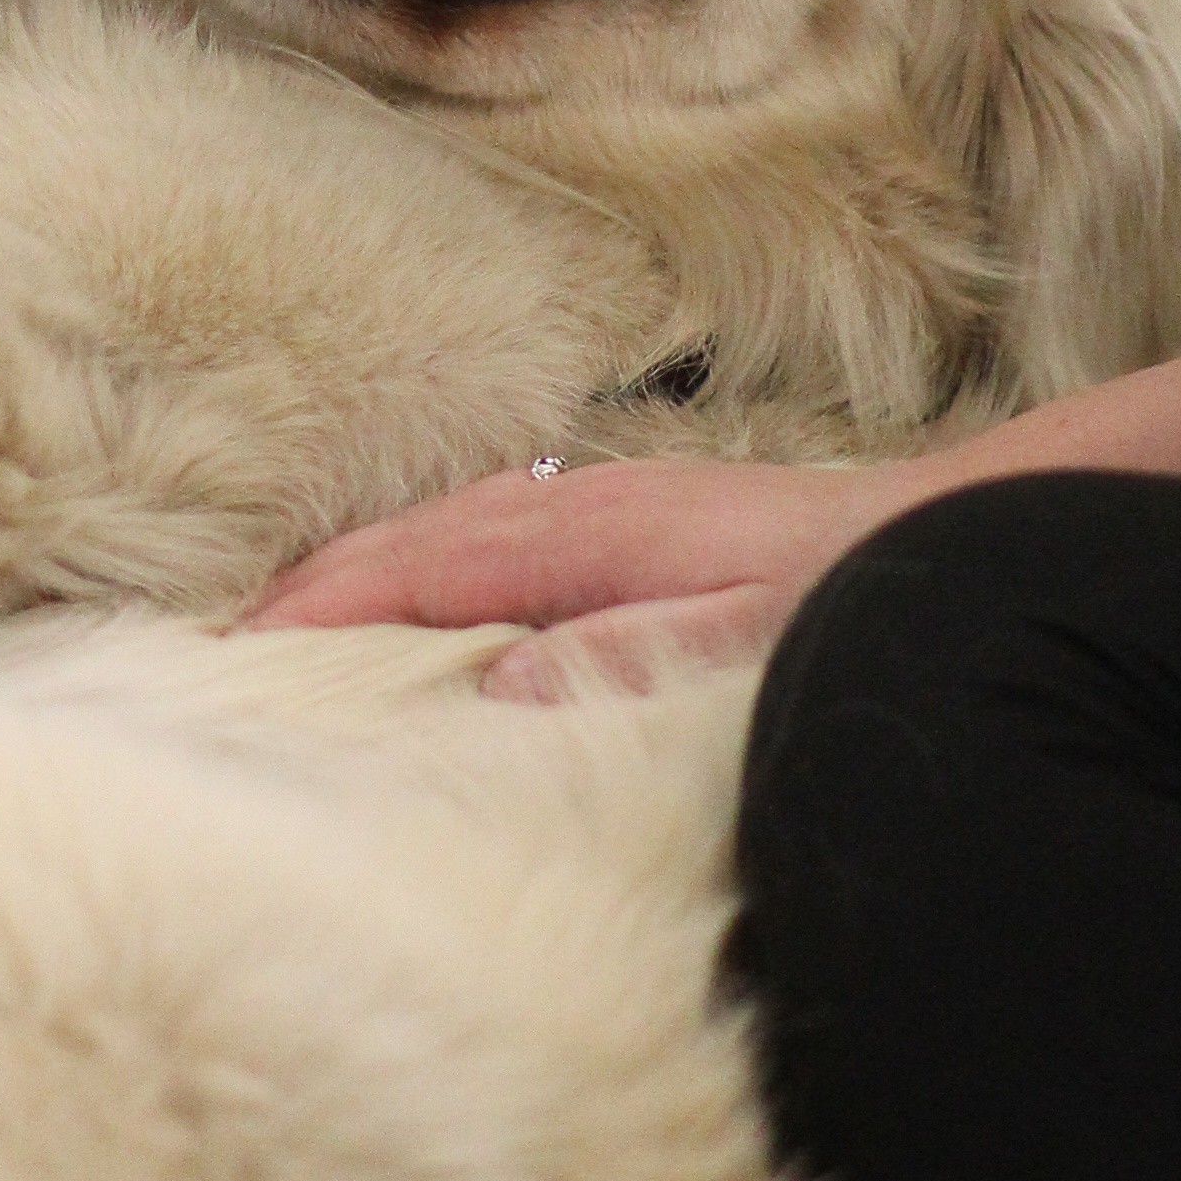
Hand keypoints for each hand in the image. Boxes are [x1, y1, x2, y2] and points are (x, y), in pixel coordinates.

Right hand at [245, 456, 913, 700]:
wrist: (959, 531)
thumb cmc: (861, 598)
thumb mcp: (749, 647)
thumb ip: (621, 658)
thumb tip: (492, 680)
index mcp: (593, 535)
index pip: (420, 568)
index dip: (324, 608)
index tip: (236, 647)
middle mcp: (585, 503)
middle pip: (415, 535)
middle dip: (315, 584)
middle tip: (221, 643)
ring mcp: (610, 500)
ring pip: (450, 524)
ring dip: (365, 567)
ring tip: (292, 620)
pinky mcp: (639, 514)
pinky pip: (494, 527)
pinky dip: (426, 557)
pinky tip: (425, 589)